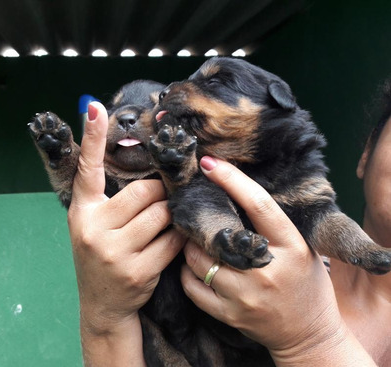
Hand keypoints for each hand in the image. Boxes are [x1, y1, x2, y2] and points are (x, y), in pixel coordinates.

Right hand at [67, 102, 184, 365]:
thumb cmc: (101, 254)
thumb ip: (109, 199)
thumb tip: (145, 169)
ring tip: (164, 224)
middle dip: (161, 192)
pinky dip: (178, 238)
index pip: (87, 169)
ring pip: (162, 214)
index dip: (91, 137)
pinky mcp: (138, 271)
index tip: (93, 106)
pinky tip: (170, 244)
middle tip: (164, 198)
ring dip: (172, 215)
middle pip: (144, 191)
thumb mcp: (93, 225)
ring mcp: (114, 251)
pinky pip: (172, 241)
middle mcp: (93, 229)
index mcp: (82, 212)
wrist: (102, 304)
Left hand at [181, 156, 374, 365]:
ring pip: (198, 260)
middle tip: (189, 208)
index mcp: (291, 247)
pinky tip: (192, 265)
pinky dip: (187, 272)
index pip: (258, 204)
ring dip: (189, 245)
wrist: (309, 334)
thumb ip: (274, 225)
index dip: (232, 179)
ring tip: (192, 238)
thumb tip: (237, 188)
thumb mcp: (301, 248)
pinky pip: (193, 287)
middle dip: (198, 218)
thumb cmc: (306, 283)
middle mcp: (267, 271)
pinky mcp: (230, 315)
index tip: (209, 162)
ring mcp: (246, 296)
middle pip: (218, 234)